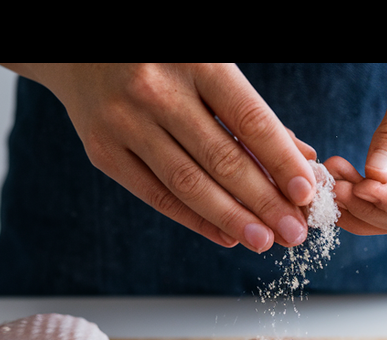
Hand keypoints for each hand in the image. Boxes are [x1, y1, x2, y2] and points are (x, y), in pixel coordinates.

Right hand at [4, 63, 318, 251]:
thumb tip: (303, 160)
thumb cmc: (164, 62)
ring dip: (232, 218)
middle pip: (221, 158)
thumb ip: (253, 114)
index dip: (280, 160)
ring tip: (265, 240)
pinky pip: (156, 195)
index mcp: (195, 60)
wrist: (79, 51)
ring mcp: (124, 122)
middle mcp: (156, 90)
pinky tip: (226, 235)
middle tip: (294, 230)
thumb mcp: (210, 68)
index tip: (307, 193)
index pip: (248, 118)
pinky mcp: (103, 151)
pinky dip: (195, 220)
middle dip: (264, 201)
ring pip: (188, 183)